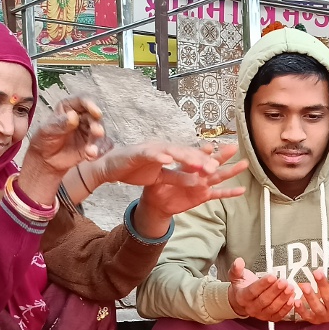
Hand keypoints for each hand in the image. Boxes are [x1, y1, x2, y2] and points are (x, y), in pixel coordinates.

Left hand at [21, 97, 104, 179]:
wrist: (46, 160)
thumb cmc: (44, 140)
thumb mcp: (48, 130)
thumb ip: (60, 124)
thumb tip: (73, 116)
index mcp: (69, 106)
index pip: (82, 100)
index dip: (91, 104)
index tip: (96, 112)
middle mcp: (82, 116)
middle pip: (94, 117)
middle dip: (97, 126)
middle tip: (97, 133)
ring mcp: (89, 130)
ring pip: (100, 131)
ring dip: (98, 141)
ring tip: (91, 152)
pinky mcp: (94, 143)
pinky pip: (104, 144)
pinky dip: (101, 150)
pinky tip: (92, 157)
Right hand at [87, 142, 225, 187]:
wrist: (109, 167)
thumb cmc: (134, 170)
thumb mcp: (160, 178)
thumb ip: (177, 177)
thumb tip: (197, 181)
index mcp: (168, 154)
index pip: (189, 157)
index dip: (203, 162)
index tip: (218, 168)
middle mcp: (162, 148)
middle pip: (185, 152)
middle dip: (200, 159)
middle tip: (215, 166)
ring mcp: (150, 148)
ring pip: (171, 151)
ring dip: (185, 156)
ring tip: (198, 163)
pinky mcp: (137, 153)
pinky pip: (150, 154)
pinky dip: (159, 156)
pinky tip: (168, 159)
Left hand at [137, 143, 247, 218]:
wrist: (157, 203)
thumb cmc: (157, 187)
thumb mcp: (159, 178)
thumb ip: (166, 172)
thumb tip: (167, 161)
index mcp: (186, 166)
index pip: (196, 157)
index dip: (202, 153)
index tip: (209, 147)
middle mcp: (197, 173)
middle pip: (212, 163)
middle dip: (223, 155)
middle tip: (234, 147)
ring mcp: (203, 184)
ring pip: (219, 176)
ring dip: (232, 170)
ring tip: (244, 164)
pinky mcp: (204, 196)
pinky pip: (218, 194)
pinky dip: (229, 192)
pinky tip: (241, 190)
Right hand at [228, 257, 297, 321]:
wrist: (241, 301)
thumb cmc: (242, 286)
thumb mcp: (236, 276)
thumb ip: (237, 269)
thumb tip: (239, 261)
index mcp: (242, 297)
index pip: (253, 291)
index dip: (263, 284)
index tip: (272, 276)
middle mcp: (251, 307)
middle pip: (264, 300)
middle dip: (276, 290)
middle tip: (284, 282)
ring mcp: (260, 314)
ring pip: (272, 308)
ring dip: (283, 298)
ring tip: (290, 288)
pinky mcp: (269, 318)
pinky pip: (279, 315)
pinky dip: (286, 308)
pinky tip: (292, 298)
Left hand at [294, 267, 328, 323]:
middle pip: (328, 299)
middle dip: (322, 285)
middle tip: (316, 271)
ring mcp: (325, 317)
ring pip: (317, 308)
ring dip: (309, 297)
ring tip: (303, 284)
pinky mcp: (315, 319)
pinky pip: (307, 317)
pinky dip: (301, 310)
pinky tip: (295, 300)